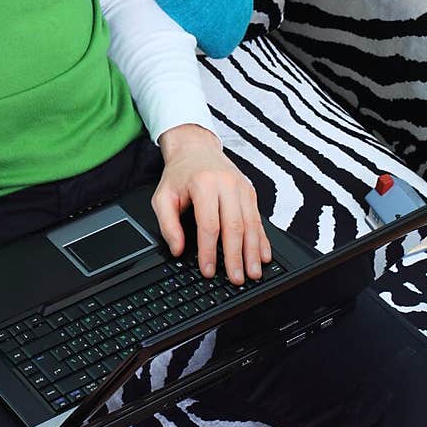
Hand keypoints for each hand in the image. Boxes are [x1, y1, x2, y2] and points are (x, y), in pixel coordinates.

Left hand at [152, 125, 270, 284]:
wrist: (196, 148)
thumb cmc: (180, 174)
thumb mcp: (162, 196)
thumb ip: (167, 224)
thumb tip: (177, 249)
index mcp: (203, 184)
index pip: (209, 224)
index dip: (210, 251)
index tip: (208, 270)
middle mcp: (226, 184)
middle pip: (234, 226)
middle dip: (236, 256)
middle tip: (236, 278)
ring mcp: (242, 187)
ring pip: (250, 224)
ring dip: (253, 252)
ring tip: (253, 273)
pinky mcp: (250, 191)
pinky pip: (258, 219)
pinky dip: (262, 239)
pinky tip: (264, 255)